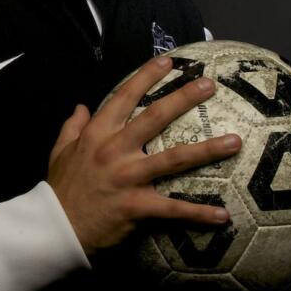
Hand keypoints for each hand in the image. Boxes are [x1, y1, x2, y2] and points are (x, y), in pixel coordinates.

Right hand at [47, 55, 241, 257]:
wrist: (56, 228)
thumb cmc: (61, 189)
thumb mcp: (60, 152)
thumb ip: (72, 127)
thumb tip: (81, 106)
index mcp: (97, 134)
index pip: (124, 98)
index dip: (145, 77)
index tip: (168, 63)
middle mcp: (115, 150)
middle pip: (154, 118)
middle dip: (183, 98)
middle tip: (208, 85)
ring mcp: (128, 177)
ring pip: (173, 159)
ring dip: (207, 150)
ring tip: (234, 142)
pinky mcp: (137, 206)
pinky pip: (174, 209)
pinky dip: (199, 213)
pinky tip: (223, 215)